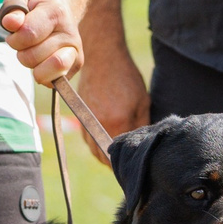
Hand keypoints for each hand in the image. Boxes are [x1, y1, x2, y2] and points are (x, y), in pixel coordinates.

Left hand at [0, 0, 83, 86]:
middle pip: (32, 57)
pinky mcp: (76, 66)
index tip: (15, 32)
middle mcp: (70, 34)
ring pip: (43, 73)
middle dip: (21, 52)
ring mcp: (75, 51)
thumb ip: (12, 7)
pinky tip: (42, 61)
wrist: (63, 7)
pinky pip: (51, 82)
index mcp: (56, 12)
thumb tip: (10, 23)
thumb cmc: (37, 5)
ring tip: (34, 51)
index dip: (14, 37)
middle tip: (25, 42)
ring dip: (31, 65)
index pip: (28, 34)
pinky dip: (41, 75)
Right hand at [73, 41, 150, 160]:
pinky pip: (87, 140)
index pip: (121, 154)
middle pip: (104, 158)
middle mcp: (97, 125)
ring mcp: (86, 122)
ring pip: (93, 151)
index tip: (134, 165)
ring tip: (118, 153)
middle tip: (127, 162)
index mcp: (117, 122)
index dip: (127, 163)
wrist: (102, 58)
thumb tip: (142, 145)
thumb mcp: (142, 102)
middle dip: (115, 162)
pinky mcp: (80, 117)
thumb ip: (142, 126)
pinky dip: (96, 145)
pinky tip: (107, 140)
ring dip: (104, 155)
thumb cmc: (126, 78)